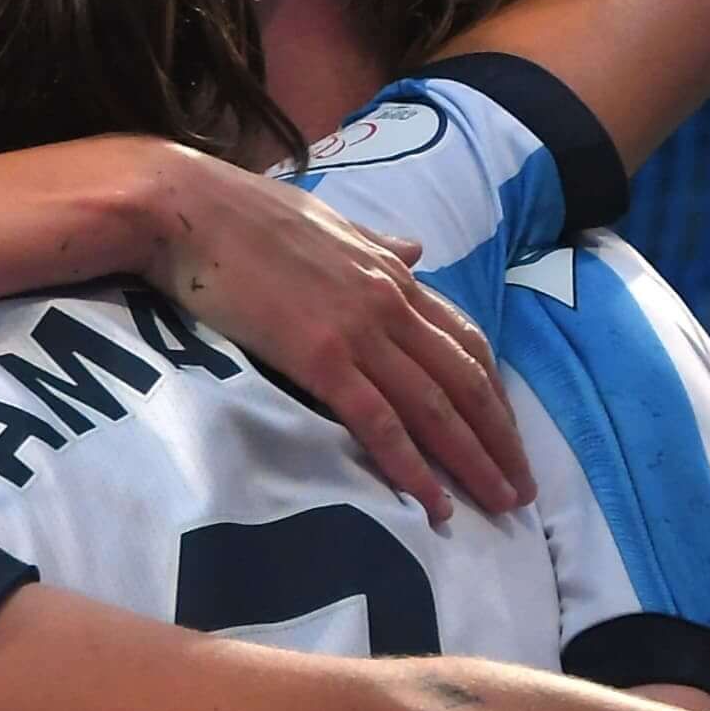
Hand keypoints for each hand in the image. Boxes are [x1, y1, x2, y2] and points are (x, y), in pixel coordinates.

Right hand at [148, 154, 528, 522]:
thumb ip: (376, 242)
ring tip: (498, 503)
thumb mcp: (329, 222)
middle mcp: (388, 302)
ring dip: (471, 460)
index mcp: (390, 272)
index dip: (493, 391)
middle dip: (499, 439)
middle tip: (522, 490)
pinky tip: (431, 501)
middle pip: (463, 381)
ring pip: (434, 407)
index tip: (507, 432)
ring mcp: (357, 330)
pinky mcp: (319, 356)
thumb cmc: (242, 213)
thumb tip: (416, 249)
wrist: (187, 207)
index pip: (463, 339)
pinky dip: (410, 464)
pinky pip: (378, 420)